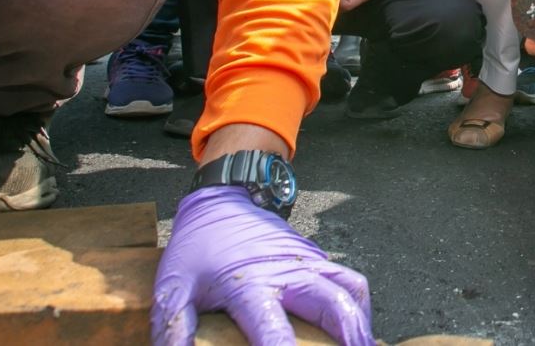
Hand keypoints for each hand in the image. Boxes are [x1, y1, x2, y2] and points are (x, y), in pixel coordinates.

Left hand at [151, 186, 371, 345]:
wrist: (222, 201)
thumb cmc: (197, 249)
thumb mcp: (174, 287)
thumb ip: (174, 326)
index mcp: (250, 284)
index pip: (272, 328)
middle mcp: (287, 272)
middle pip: (330, 305)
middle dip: (347, 334)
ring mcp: (307, 263)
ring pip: (348, 291)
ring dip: (360, 323)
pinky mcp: (317, 259)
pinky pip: (349, 280)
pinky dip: (359, 305)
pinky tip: (359, 329)